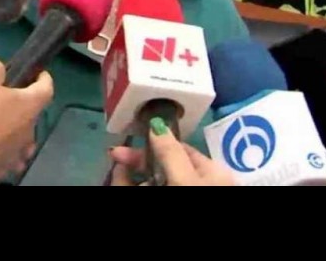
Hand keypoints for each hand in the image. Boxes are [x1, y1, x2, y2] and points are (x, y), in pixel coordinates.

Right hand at [0, 59, 53, 184]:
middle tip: (0, 99)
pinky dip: (0, 152)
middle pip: (31, 116)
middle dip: (20, 106)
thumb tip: (1, 73)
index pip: (47, 89)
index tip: (37, 74)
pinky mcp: (0, 171)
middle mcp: (28, 133)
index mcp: (28, 107)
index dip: (43, 79)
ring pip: (20, 141)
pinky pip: (5, 159)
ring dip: (12, 133)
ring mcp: (15, 156)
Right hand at [109, 120, 236, 186]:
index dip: (149, 146)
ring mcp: (187, 192)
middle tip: (114, 161)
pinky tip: (129, 183)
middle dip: (138, 165)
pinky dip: (138, 186)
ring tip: (120, 178)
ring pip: (157, 183)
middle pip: (164, 167)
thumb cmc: (197, 203)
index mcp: (212, 173)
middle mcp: (201, 185)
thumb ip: (170, 153)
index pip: (177, 149)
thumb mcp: (184, 181)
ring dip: (136, 180)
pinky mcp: (176, 195)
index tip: (123, 147)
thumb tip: (156, 123)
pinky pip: (157, 188)